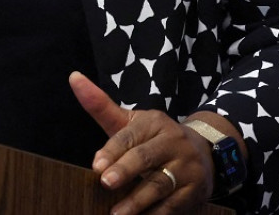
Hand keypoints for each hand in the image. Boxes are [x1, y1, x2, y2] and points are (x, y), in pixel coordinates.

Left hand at [69, 71, 213, 214]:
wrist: (204, 150)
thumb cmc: (154, 138)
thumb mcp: (130, 122)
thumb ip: (101, 106)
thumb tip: (74, 78)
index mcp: (154, 122)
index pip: (130, 136)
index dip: (112, 151)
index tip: (96, 166)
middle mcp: (173, 141)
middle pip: (146, 157)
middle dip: (125, 171)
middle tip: (106, 183)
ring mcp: (187, 165)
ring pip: (161, 184)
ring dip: (138, 201)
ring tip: (117, 214)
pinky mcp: (196, 188)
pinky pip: (175, 204)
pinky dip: (157, 213)